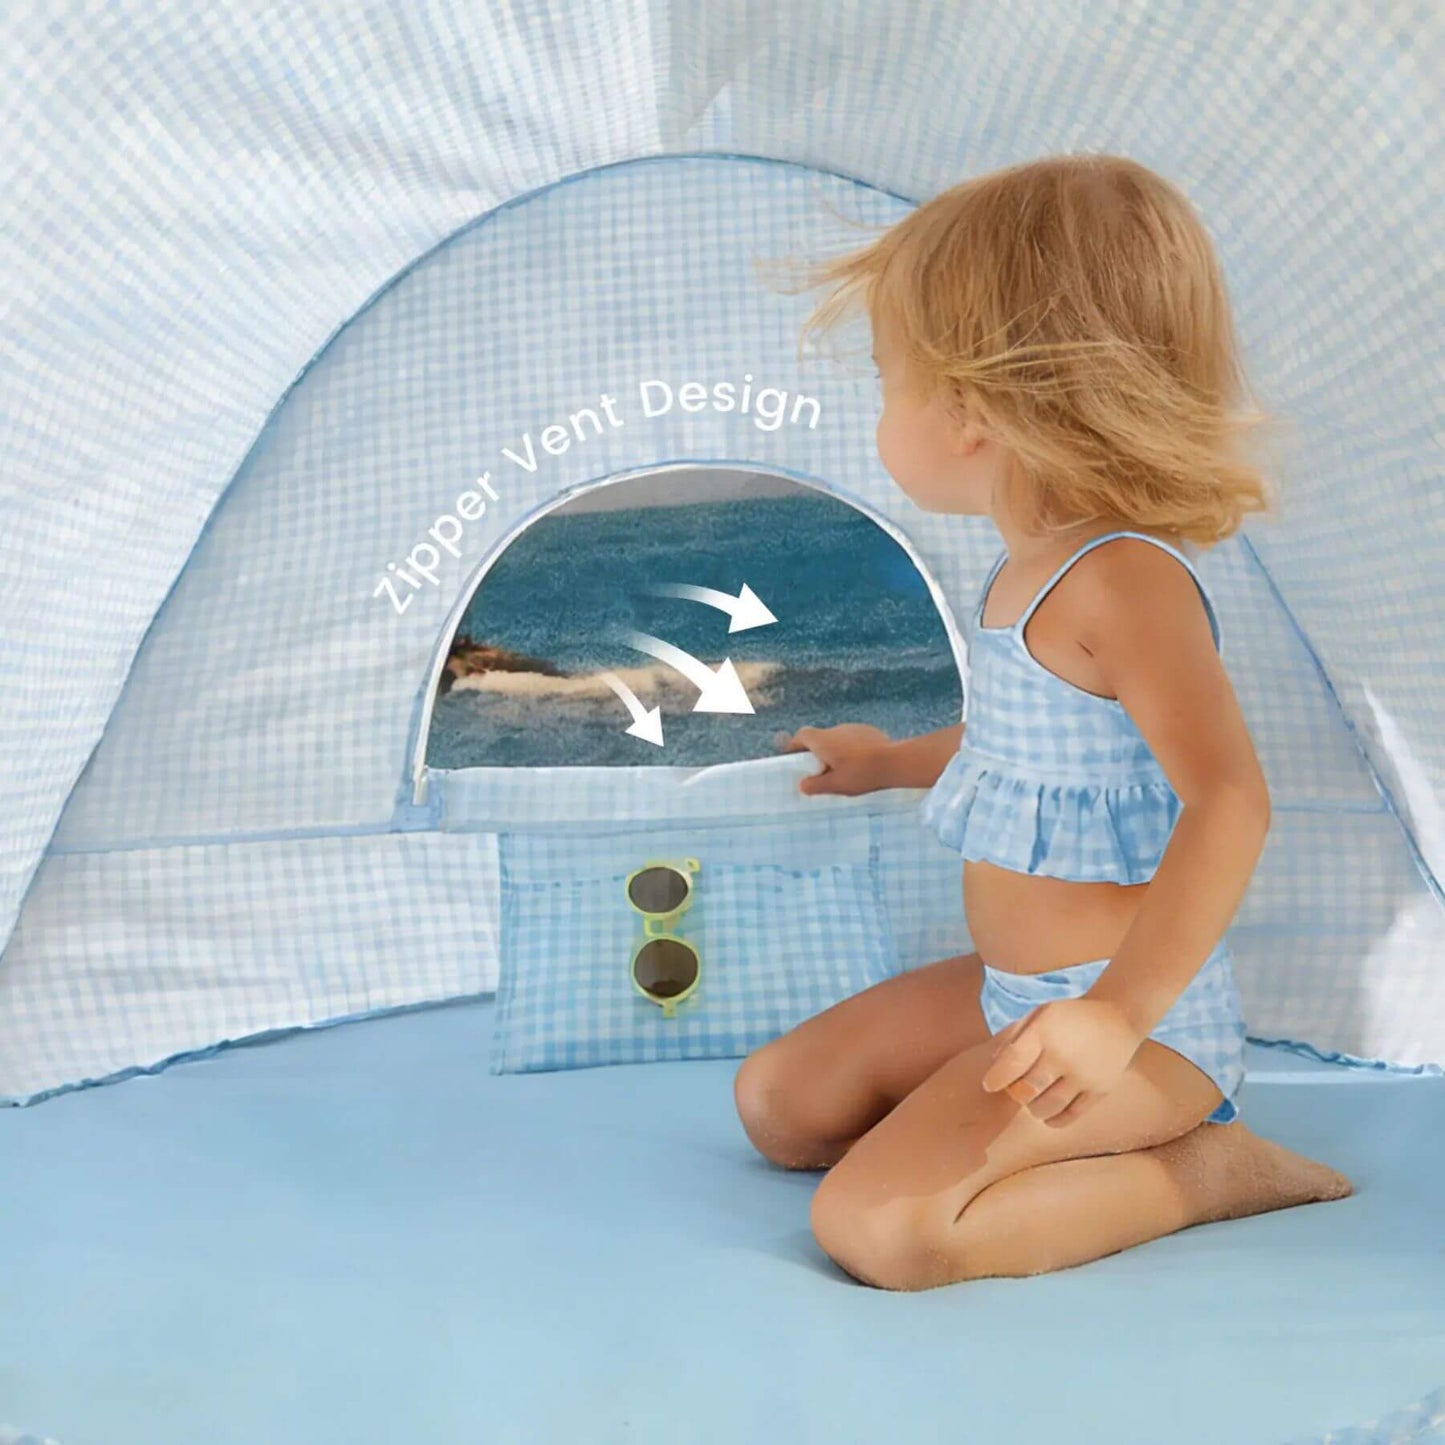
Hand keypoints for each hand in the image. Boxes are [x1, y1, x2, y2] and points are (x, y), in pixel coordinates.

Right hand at [779, 723, 892, 795]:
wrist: (894, 762)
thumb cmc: (861, 774)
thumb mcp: (835, 785)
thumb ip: (815, 785)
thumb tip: (803, 785)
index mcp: (823, 740)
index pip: (801, 736)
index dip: (795, 746)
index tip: (794, 758)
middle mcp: (836, 729)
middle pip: (819, 738)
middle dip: (817, 753)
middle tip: (819, 771)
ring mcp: (854, 728)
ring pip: (837, 739)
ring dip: (835, 751)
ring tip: (843, 770)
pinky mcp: (869, 731)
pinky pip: (853, 739)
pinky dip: (851, 750)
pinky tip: (860, 764)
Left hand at [979, 996, 1145, 1126]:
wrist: (1117, 1018)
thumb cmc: (1070, 1018)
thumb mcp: (1040, 1014)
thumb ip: (1014, 1036)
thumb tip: (993, 1064)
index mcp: (1046, 1032)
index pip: (1013, 1061)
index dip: (997, 1078)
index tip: (989, 1085)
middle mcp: (1065, 1056)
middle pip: (1028, 1089)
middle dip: (1015, 1093)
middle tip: (1016, 1089)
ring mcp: (1084, 1076)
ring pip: (1047, 1107)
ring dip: (1033, 1107)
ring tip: (1034, 1097)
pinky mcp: (1100, 1091)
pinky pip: (1071, 1116)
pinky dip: (1054, 1119)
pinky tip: (1047, 1113)